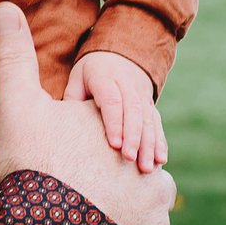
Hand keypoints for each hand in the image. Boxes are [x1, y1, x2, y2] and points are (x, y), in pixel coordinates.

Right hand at [0, 3, 171, 224]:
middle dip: (102, 170)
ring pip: (138, 193)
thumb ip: (13, 58)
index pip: (99, 122)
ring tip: (85, 217)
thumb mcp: (18, 107)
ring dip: (121, 201)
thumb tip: (4, 5)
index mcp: (116, 120)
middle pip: (118, 158)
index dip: (76, 138)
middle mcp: (144, 153)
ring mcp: (156, 195)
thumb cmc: (34, 168)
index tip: (54, 158)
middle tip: (67, 192)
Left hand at [65, 50, 165, 173]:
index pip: (112, 101)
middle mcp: (127, 84)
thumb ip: (72, 100)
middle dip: (133, 137)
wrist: (117, 56)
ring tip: (146, 168)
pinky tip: (160, 160)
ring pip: (148, 119)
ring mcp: (141, 94)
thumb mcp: (76, 79)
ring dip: (149, 144)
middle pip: (134, 111)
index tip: (114, 145)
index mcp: (105, 77)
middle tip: (130, 159)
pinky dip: (159, 142)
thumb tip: (65, 128)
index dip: (115, 123)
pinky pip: (156, 123)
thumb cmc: (89, 74)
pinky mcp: (150, 104)